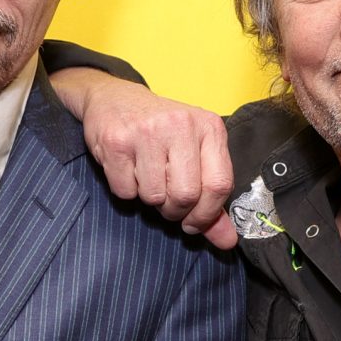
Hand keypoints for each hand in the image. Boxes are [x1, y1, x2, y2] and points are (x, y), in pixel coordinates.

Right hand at [55, 69, 237, 248]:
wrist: (113, 98)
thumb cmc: (160, 133)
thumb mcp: (194, 157)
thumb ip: (211, 202)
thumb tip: (227, 242)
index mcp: (209, 127)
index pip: (219, 185)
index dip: (206, 214)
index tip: (193, 222)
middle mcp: (181, 124)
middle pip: (186, 195)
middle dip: (174, 210)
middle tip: (166, 201)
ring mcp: (147, 131)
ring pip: (154, 196)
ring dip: (149, 198)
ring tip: (146, 177)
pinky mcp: (117, 141)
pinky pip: (125, 190)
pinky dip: (125, 190)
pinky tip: (127, 168)